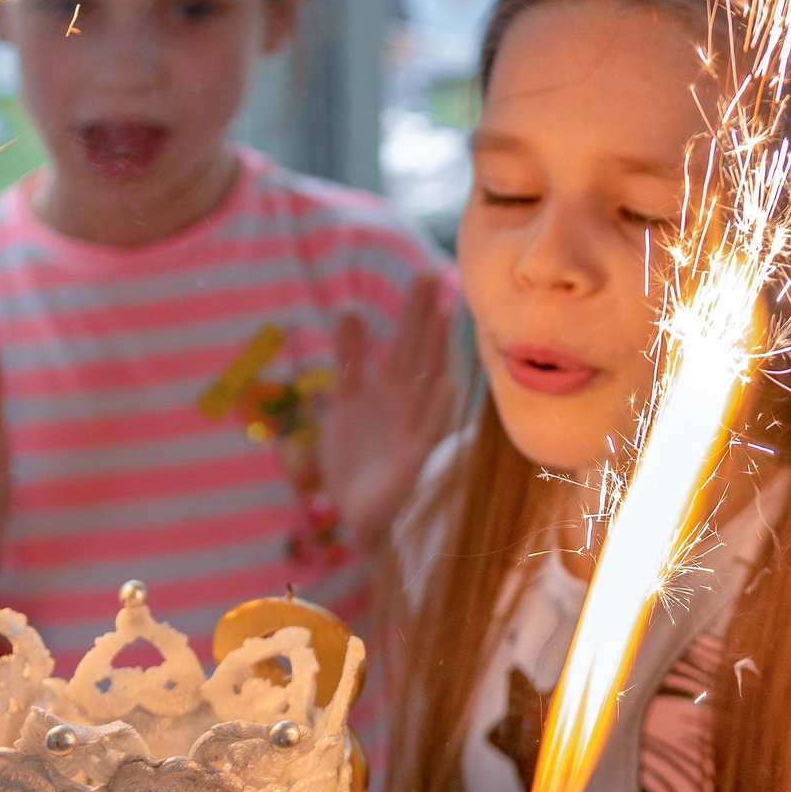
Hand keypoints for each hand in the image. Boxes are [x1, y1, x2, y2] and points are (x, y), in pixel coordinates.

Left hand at [317, 272, 455, 554]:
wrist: (355, 516)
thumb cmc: (355, 461)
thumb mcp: (344, 403)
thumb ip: (349, 360)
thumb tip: (350, 311)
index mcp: (386, 391)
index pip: (403, 344)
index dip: (413, 313)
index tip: (422, 276)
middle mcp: (403, 404)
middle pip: (415, 353)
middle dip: (422, 317)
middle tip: (433, 275)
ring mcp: (410, 429)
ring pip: (424, 382)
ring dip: (434, 351)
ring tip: (443, 316)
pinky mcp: (412, 459)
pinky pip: (426, 429)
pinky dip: (436, 408)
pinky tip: (446, 382)